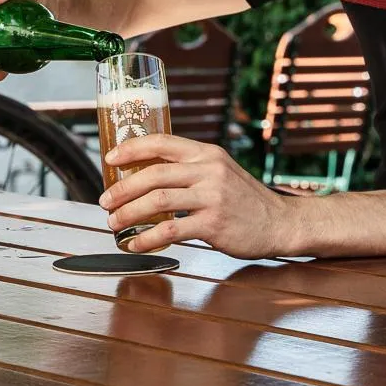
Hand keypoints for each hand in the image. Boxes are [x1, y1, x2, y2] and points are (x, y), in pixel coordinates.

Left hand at [98, 136, 294, 259]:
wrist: (281, 223)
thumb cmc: (245, 200)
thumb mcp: (221, 172)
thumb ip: (191, 169)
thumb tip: (147, 174)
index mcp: (207, 153)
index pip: (162, 142)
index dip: (131, 149)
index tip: (110, 159)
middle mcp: (209, 170)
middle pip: (154, 173)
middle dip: (123, 188)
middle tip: (105, 200)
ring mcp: (212, 197)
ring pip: (158, 200)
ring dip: (129, 212)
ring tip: (114, 222)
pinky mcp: (214, 224)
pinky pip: (171, 229)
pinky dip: (147, 238)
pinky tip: (135, 244)